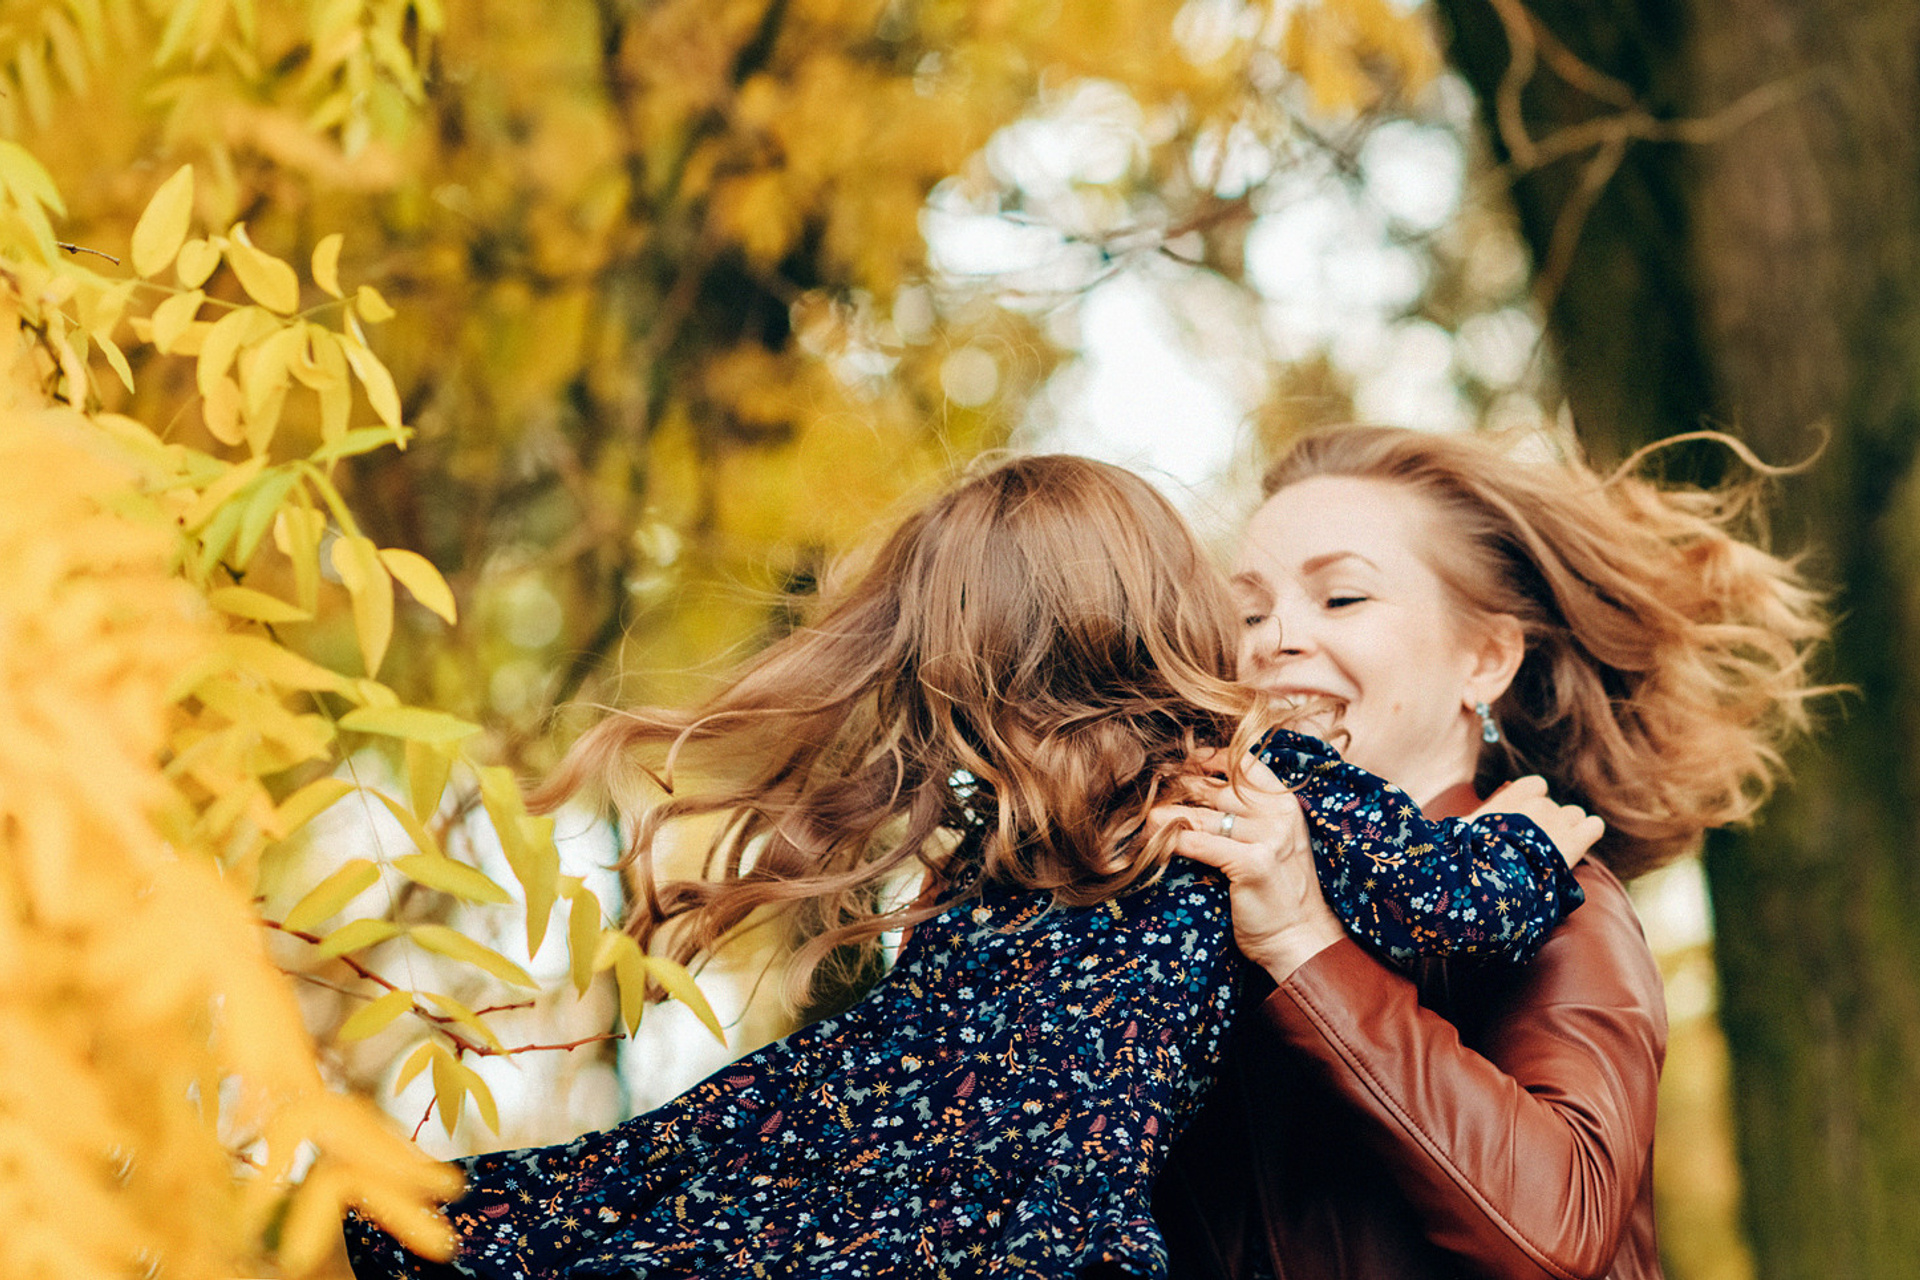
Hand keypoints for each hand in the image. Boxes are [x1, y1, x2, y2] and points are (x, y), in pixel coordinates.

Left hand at [1147, 748, 1346, 984]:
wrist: (1301, 937)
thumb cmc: (1280, 892)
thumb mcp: (1276, 842)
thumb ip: (1251, 815)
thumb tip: (1199, 791)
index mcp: (1284, 804)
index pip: (1243, 763)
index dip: (1208, 759)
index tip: (1183, 765)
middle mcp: (1278, 814)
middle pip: (1215, 788)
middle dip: (1179, 789)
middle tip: (1152, 795)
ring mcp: (1268, 837)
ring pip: (1201, 815)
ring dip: (1166, 816)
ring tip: (1146, 820)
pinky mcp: (1251, 863)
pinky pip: (1198, 842)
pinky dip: (1171, 841)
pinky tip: (1155, 843)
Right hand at [1470, 775, 1604, 867]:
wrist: (1494, 879)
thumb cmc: (1471, 861)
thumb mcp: (1461, 836)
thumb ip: (1469, 825)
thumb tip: (1454, 825)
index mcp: (1509, 802)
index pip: (1536, 786)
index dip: (1534, 801)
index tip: (1526, 820)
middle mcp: (1535, 806)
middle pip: (1553, 806)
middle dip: (1549, 822)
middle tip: (1538, 846)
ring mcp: (1557, 822)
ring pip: (1574, 815)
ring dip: (1569, 829)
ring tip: (1557, 850)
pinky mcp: (1576, 840)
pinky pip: (1593, 826)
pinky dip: (1589, 833)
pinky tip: (1582, 844)